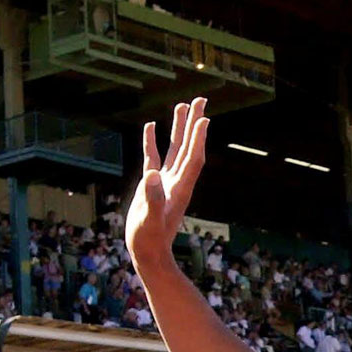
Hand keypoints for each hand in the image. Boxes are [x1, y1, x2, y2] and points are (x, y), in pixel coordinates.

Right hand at [127, 99, 209, 265]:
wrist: (147, 252)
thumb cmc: (149, 239)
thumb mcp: (150, 220)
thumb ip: (153, 199)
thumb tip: (152, 176)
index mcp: (180, 187)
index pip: (193, 158)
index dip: (198, 139)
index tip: (204, 118)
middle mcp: (177, 181)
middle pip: (188, 146)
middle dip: (194, 123)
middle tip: (199, 99)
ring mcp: (165, 181)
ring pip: (174, 148)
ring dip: (179, 128)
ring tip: (181, 105)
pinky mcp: (152, 185)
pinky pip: (154, 157)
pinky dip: (153, 141)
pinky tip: (152, 126)